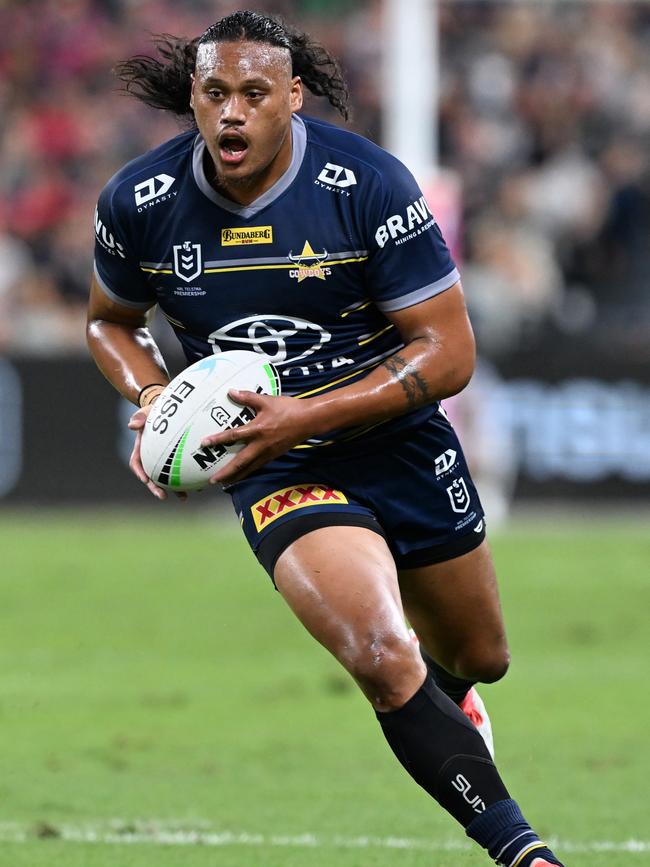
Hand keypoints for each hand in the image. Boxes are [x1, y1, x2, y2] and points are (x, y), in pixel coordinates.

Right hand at [127, 403, 187, 500]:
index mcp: (141, 449)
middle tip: (163, 496)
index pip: (136, 463)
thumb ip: (140, 417)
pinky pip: (182, 470)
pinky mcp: (177, 460)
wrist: (168, 411)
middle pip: (152, 477)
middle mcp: (152, 458)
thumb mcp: (147, 412)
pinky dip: (189, 479)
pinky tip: (199, 486)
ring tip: (184, 498)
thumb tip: (131, 425)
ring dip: (175, 489)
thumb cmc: (155, 411)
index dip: (140, 473)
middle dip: (156, 488)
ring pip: (168, 478)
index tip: (145, 480)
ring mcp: (164, 460)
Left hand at [202, 389, 316, 484]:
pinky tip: (242, 475)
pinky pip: (258, 466)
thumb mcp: (266, 400)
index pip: (234, 436)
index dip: (218, 440)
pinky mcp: (274, 455)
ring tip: (224, 483)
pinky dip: (248, 472)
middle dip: (226, 473)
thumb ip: (247, 397)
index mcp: (257, 430)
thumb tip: (231, 391)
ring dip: (236, 476)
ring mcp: (268, 452)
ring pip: (249, 468)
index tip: (204, 444)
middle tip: (213, 480)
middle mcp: (261, 445)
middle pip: (240, 462)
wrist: (309, 420)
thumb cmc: (288, 409)